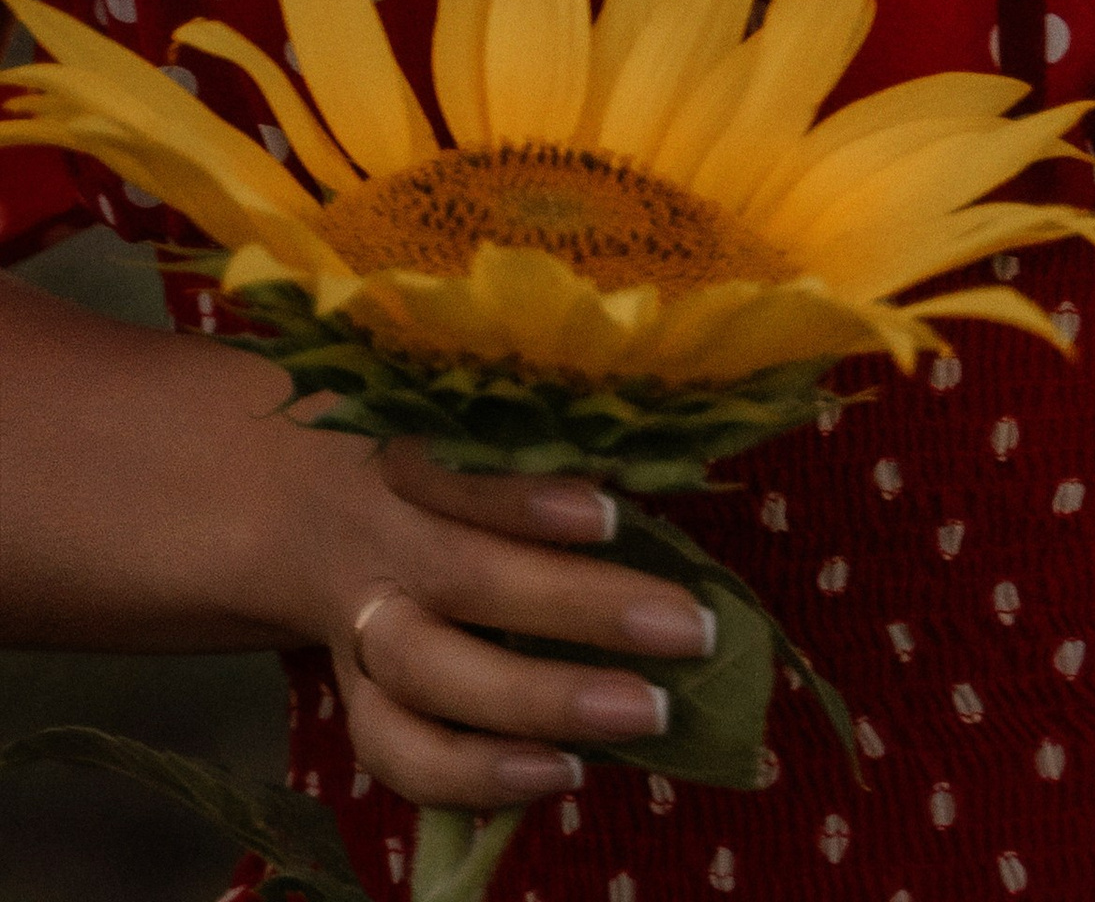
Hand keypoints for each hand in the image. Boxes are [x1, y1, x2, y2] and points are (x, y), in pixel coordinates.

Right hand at [299, 438, 717, 814]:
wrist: (296, 515)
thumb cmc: (421, 465)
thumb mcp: (456, 432)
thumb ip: (532, 447)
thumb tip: (659, 462)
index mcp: (407, 463)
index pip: (458, 476)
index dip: (525, 502)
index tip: (610, 515)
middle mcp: (381, 548)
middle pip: (463, 577)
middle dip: (578, 607)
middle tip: (688, 627)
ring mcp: (358, 632)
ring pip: (426, 678)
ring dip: (538, 703)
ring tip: (643, 713)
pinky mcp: (356, 700)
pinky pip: (397, 751)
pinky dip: (476, 774)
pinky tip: (560, 772)